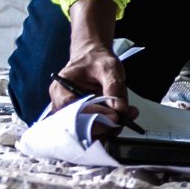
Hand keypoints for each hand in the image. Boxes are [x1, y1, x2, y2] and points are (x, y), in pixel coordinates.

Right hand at [51, 0, 134, 130]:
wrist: (94, 58)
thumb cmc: (96, 60)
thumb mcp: (108, 67)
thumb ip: (114, 86)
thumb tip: (120, 109)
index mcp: (60, 89)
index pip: (72, 109)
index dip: (93, 114)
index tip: (114, 115)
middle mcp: (62, 105)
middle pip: (78, 125)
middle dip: (104, 125)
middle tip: (125, 118)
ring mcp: (72, 114)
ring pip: (88, 130)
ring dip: (110, 127)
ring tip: (128, 114)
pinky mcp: (85, 119)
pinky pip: (97, 128)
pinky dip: (112, 126)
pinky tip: (125, 116)